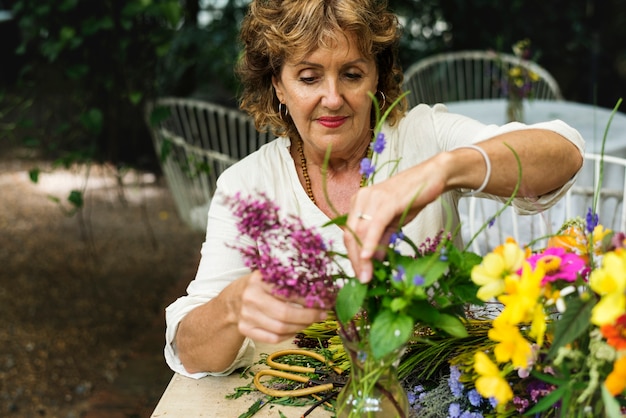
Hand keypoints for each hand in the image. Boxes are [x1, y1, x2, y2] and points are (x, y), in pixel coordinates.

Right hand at [237, 271, 326, 342]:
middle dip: (308, 316)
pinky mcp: (245, 330)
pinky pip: (273, 338)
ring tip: (310, 321)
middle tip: (322, 315)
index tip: (324, 301)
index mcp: (259, 280)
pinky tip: (296, 329)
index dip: (308, 299)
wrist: (232, 300)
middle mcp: (250, 298)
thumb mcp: (270, 277)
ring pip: (280, 329)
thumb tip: (320, 292)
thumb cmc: (258, 287)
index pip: (288, 292)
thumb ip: (289, 281)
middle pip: (285, 313)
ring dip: (301, 327)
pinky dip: (289, 336)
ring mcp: (246, 316)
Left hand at [344, 160, 446, 282]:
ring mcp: (372, 198)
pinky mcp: (386, 201)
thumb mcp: (393, 222)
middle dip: (355, 261)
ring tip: (367, 276)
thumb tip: (373, 259)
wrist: (432, 177)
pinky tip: (368, 258)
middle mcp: (361, 199)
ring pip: (360, 233)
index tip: (360, 274)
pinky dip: (370, 243)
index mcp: (359, 203)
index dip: (353, 256)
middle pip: (351, 235)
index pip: (350, 234)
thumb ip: (382, 239)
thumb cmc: (412, 197)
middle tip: (362, 280)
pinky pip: (374, 226)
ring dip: (362, 258)